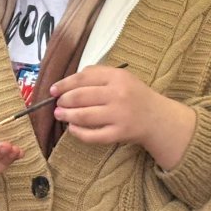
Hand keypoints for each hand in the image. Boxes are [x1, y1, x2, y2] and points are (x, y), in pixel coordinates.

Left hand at [50, 64, 195, 169]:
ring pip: (83, 116)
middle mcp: (118, 95)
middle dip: (63, 101)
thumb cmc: (134, 95)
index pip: (83, 79)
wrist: (157, 118)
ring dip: (66, 116)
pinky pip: (92, 135)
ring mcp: (119, 115)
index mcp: (117, 77)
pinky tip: (72, 129)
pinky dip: (78, 132)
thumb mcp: (121, 77)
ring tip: (59, 115)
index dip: (64, 85)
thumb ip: (97, 75)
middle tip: (57, 104)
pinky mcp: (119, 134)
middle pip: (80, 97)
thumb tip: (67, 82)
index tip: (53, 90)